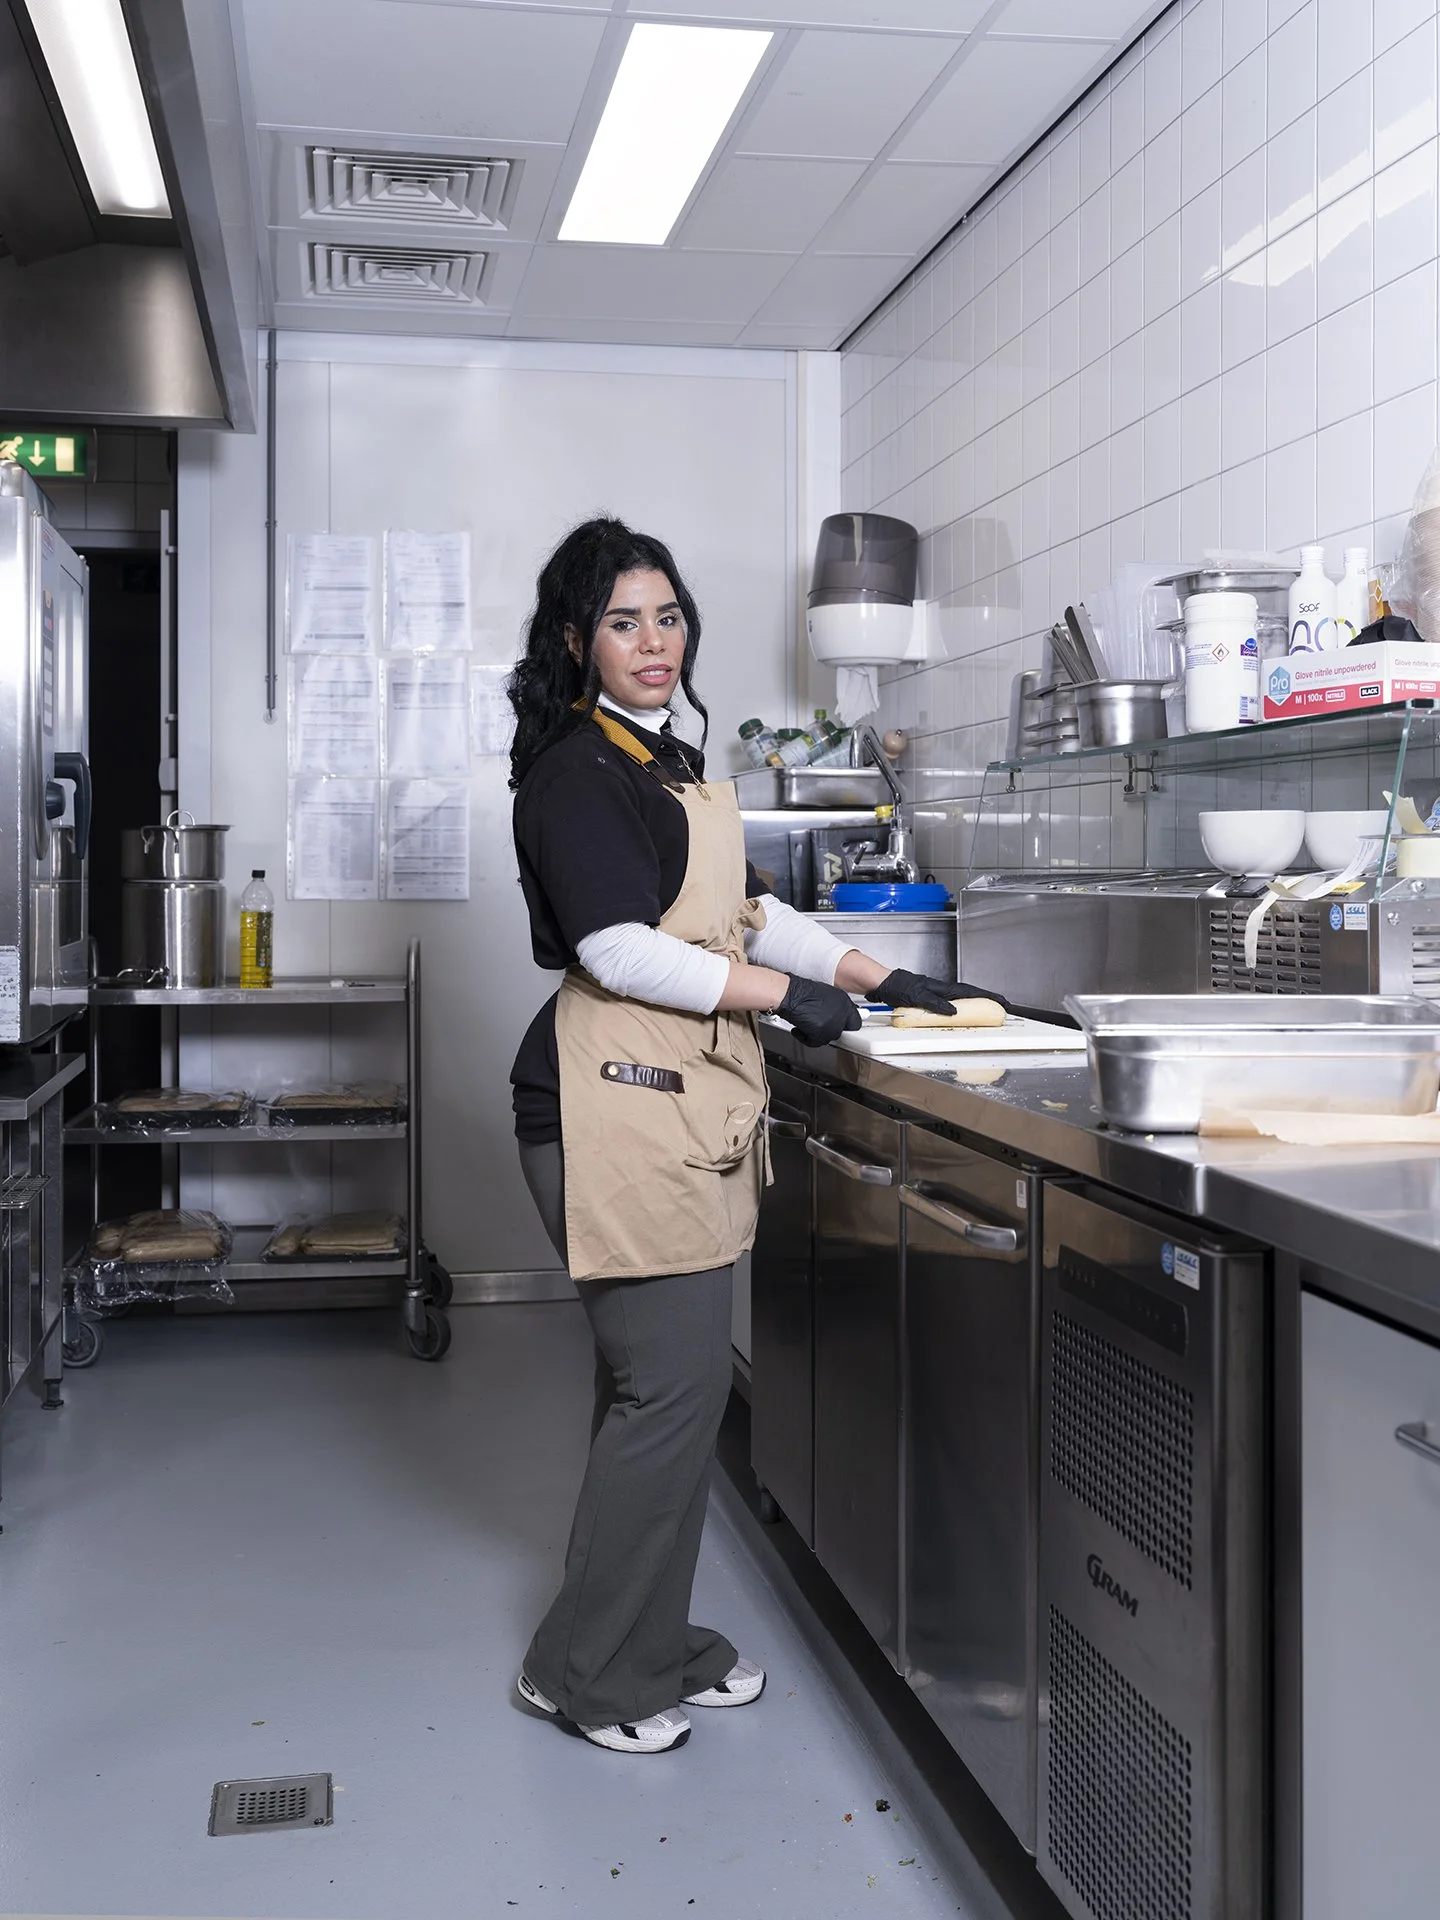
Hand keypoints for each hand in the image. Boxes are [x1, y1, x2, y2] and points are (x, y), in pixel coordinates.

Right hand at [776, 976, 863, 1046]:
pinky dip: (805, 1038)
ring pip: (828, 1038)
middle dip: (829, 1030)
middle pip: (840, 1032)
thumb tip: (837, 1015)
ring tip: (807, 1024)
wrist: (790, 994)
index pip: (855, 1021)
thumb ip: (835, 1007)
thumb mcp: (826, 994)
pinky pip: (815, 1042)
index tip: (843, 1027)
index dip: (846, 1025)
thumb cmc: (802, 991)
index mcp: (844, 1002)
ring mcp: (832, 1024)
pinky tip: (799, 1030)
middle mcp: (841, 1013)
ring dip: (817, 1034)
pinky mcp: (821, 1033)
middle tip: (819, 1026)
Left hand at [875, 969, 1013, 1016]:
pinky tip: (965, 1012)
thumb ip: (935, 1003)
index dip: (987, 996)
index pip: (969, 992)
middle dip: (988, 999)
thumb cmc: (899, 987)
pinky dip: (964, 1006)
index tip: (1002, 1001)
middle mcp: (942, 989)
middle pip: (970, 994)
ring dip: (978, 1002)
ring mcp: (938, 992)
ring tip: (991, 1009)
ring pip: (963, 998)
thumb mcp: (917, 996)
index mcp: (942, 987)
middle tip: (1003, 1006)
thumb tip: (953, 1011)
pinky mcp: (932, 997)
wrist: (885, 983)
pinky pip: (953, 1002)